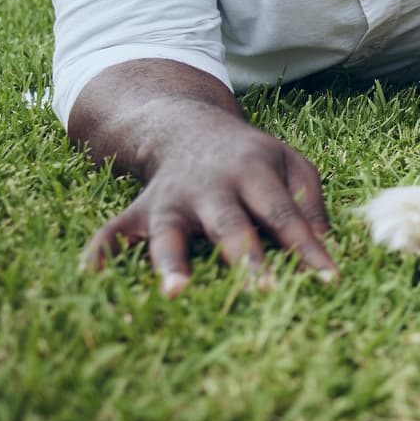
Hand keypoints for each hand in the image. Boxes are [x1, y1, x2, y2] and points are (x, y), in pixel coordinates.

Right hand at [81, 115, 335, 295]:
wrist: (191, 128)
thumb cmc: (252, 157)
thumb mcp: (291, 163)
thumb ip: (309, 200)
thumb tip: (324, 243)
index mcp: (254, 173)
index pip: (284, 216)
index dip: (306, 249)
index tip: (328, 280)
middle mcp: (211, 187)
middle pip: (230, 225)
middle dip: (247, 259)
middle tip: (265, 291)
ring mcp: (172, 200)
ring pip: (170, 233)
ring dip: (172, 262)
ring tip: (175, 292)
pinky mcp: (140, 210)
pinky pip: (114, 231)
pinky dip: (101, 252)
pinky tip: (91, 279)